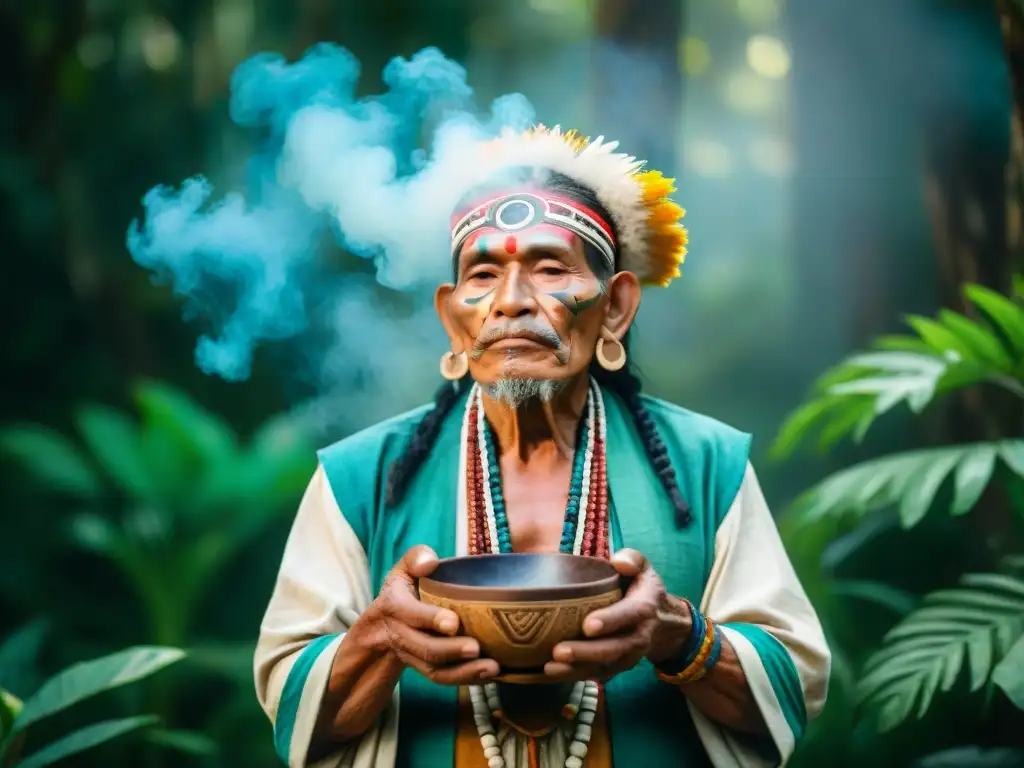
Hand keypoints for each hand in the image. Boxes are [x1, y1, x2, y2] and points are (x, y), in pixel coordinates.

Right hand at [353, 545, 499, 684]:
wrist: (383, 627)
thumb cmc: (404, 590)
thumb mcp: (404, 569)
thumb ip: (416, 558)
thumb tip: (430, 562)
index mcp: (394, 605)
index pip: (409, 614)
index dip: (430, 619)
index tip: (454, 622)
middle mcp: (399, 634)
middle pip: (423, 648)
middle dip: (450, 650)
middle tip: (477, 648)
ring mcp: (411, 655)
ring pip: (433, 670)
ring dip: (463, 672)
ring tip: (492, 668)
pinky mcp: (423, 669)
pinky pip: (442, 679)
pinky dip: (466, 679)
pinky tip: (489, 675)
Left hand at [543, 549, 692, 682]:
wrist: (664, 624)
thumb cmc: (644, 590)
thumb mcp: (645, 569)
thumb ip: (633, 559)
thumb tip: (618, 562)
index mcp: (644, 609)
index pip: (629, 615)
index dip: (610, 621)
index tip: (588, 625)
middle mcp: (638, 638)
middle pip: (613, 649)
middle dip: (585, 652)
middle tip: (558, 651)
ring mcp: (627, 657)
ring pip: (603, 668)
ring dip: (575, 670)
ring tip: (549, 668)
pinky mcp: (615, 668)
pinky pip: (594, 676)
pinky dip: (573, 678)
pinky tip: (548, 675)